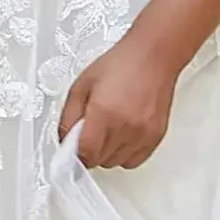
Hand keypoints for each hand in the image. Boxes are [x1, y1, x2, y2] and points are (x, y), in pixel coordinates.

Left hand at [58, 33, 180, 168]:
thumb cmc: (121, 65)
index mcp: (104, 114)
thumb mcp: (82, 85)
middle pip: (99, 161)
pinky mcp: (155, 138)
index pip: (85, 155)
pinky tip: (122, 134)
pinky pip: (134, 161)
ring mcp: (142, 135)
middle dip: (90, 149)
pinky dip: (124, 153)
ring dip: (107, 152)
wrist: (153, 56)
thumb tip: (65, 140)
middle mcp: (125, 128)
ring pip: (115, 163)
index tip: (72, 147)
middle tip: (90, 130)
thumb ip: (68, 117)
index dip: (74, 153)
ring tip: (109, 128)